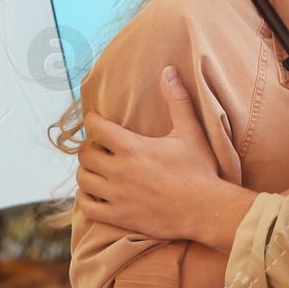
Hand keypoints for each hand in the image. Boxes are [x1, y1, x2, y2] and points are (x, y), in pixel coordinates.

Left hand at [76, 66, 252, 251]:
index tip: (94, 120)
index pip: (96, 128)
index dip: (92, 121)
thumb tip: (168, 70)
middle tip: (99, 147)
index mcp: (133, 147)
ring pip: (83, 180)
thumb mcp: (190, 132)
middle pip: (85, 155)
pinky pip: (88, 208)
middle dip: (89, 148)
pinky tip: (94, 194)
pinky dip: (86, 199)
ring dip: (86, 172)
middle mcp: (119, 170)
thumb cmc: (200, 170)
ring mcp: (117, 196)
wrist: (205, 211)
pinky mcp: (119, 217)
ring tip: (96, 169)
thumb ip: (176, 100)